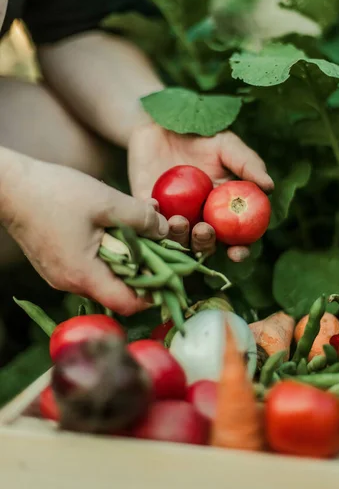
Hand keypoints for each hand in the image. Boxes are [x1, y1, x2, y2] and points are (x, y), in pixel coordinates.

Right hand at [3, 157, 167, 314]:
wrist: (10, 185)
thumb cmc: (55, 193)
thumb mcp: (107, 202)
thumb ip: (141, 219)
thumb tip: (165, 231)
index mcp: (83, 275)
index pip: (127, 303)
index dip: (154, 292)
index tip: (172, 271)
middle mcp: (70, 283)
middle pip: (118, 288)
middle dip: (144, 265)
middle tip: (160, 239)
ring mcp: (61, 274)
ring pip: (105, 273)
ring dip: (127, 252)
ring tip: (141, 222)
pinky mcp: (56, 262)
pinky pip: (90, 263)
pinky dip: (109, 248)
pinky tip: (117, 222)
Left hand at [128, 123, 273, 259]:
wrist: (163, 121)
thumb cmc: (201, 134)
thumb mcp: (227, 145)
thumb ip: (248, 164)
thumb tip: (269, 187)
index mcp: (223, 209)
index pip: (235, 237)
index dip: (239, 250)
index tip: (237, 253)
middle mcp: (199, 217)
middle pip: (205, 245)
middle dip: (205, 245)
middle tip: (204, 230)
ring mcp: (172, 215)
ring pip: (177, 240)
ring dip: (179, 238)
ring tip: (178, 221)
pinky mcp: (147, 207)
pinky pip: (148, 221)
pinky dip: (151, 217)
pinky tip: (154, 205)